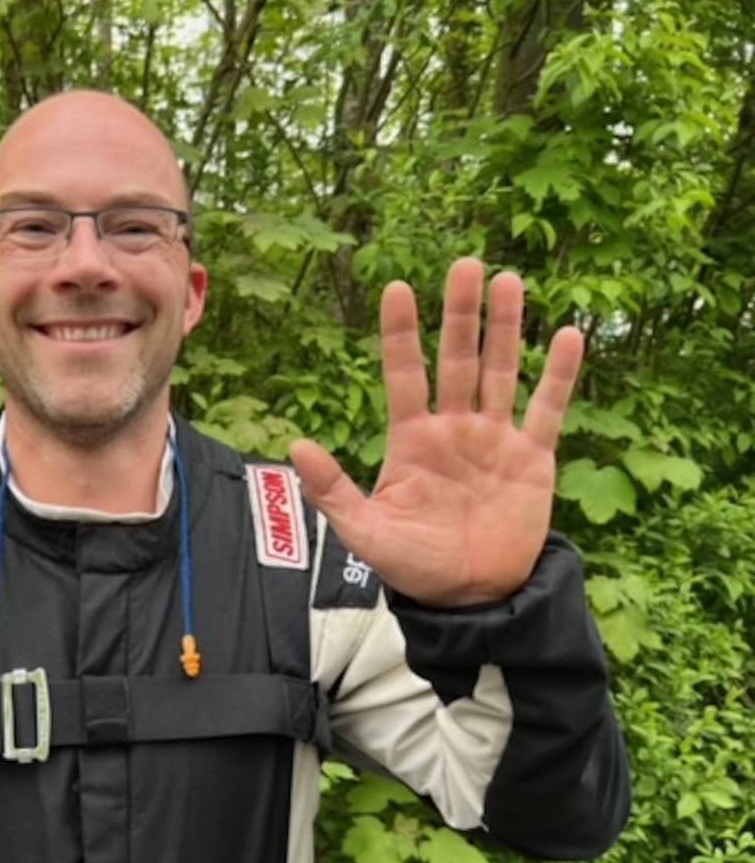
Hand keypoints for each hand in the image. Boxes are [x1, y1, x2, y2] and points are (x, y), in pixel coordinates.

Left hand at [289, 258, 580, 606]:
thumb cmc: (413, 565)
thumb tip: (296, 445)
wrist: (470, 597)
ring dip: (505, 328)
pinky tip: (566, 335)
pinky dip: (558, 375)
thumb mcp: (365, 531)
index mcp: (412, 440)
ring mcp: (494, 440)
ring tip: (508, 280)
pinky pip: (547, 410)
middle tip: (465, 264)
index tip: (397, 288)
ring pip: (501, 371)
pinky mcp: (532, 459)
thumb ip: (332, 490)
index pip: (404, 375)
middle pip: (457, 360)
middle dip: (461, 314)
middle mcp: (453, 429)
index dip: (401, 333)